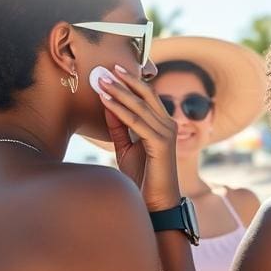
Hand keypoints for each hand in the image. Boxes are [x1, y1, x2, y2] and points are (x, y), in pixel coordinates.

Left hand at [98, 65, 179, 210]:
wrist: (156, 202)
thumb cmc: (143, 177)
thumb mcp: (127, 148)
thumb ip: (120, 127)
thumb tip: (108, 105)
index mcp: (163, 124)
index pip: (148, 96)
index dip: (132, 82)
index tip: (114, 71)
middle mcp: (168, 124)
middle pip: (147, 95)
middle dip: (127, 80)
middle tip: (108, 68)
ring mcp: (167, 132)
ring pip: (140, 106)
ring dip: (119, 92)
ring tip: (101, 81)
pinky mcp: (161, 143)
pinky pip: (137, 121)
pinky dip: (120, 110)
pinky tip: (106, 101)